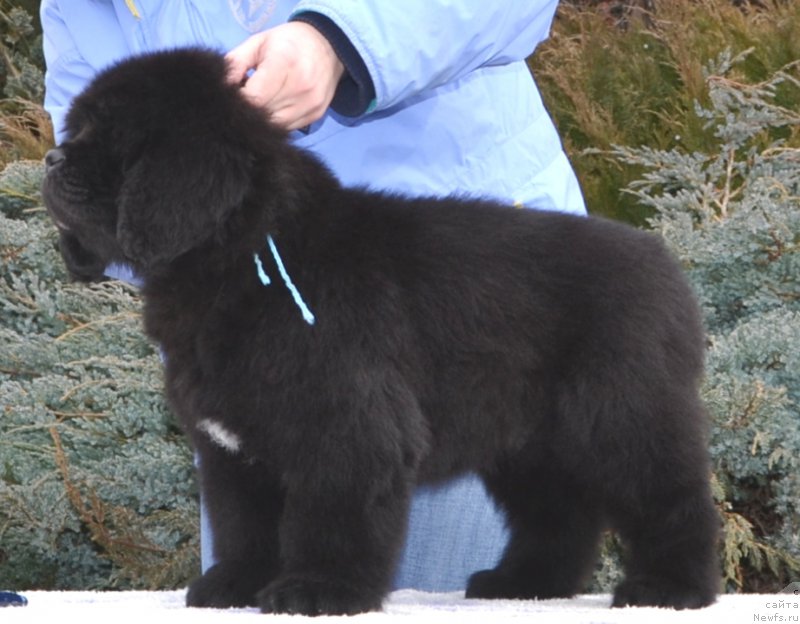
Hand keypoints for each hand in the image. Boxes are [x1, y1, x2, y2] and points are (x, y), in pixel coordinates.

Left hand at [226, 22, 344, 130]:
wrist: (327, 46)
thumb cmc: (286, 42)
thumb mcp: (257, 43)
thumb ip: (236, 62)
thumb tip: (221, 88)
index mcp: (284, 63)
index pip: (255, 98)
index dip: (240, 102)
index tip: (233, 98)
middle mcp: (301, 87)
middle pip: (264, 114)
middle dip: (249, 111)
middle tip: (244, 100)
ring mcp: (310, 103)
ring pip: (276, 126)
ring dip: (263, 120)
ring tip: (259, 104)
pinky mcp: (316, 115)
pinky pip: (289, 128)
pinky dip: (276, 122)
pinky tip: (273, 108)